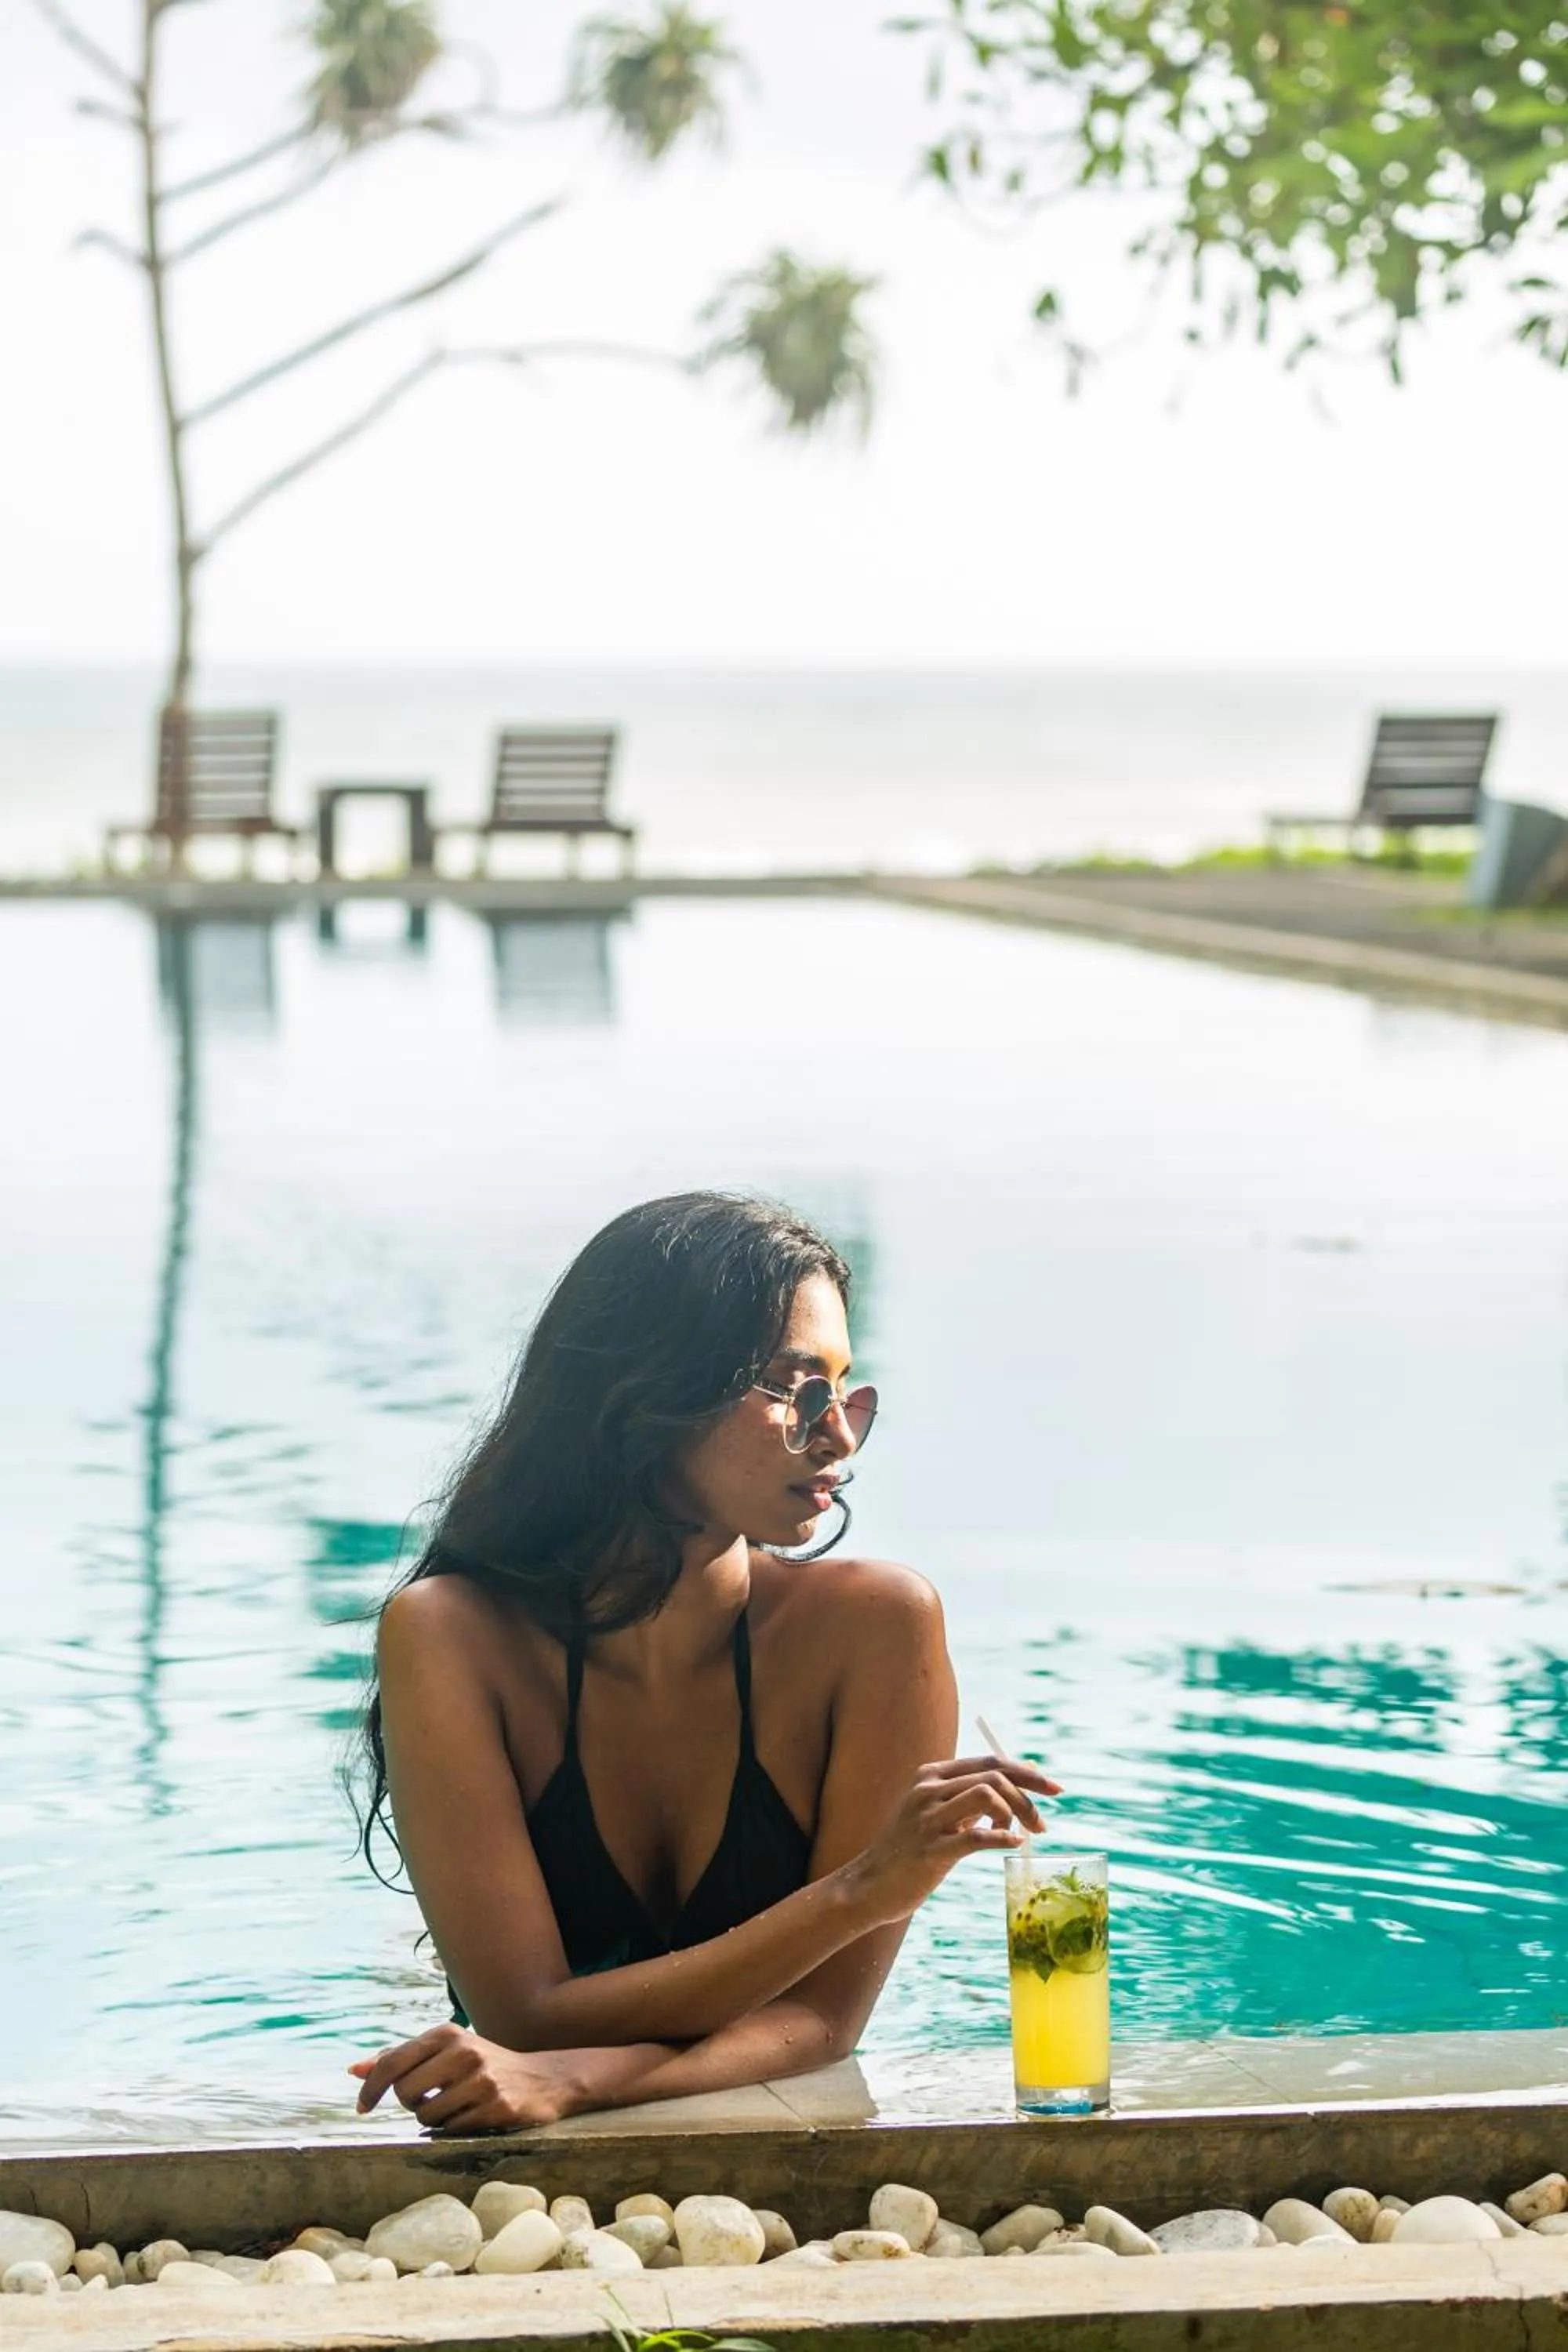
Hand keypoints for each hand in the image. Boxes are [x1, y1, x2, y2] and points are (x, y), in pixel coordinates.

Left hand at [348, 2023, 591, 2133]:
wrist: (543, 2079)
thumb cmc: (482, 2065)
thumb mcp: (444, 2051)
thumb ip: (400, 2059)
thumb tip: (354, 2070)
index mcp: (447, 2033)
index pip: (392, 2062)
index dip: (370, 2089)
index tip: (362, 2108)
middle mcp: (463, 2051)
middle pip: (405, 2092)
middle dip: (410, 2103)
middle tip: (428, 2099)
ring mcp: (482, 2079)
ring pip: (427, 2115)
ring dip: (433, 2118)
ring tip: (455, 2106)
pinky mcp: (496, 2107)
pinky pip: (452, 2130)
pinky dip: (454, 2128)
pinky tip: (472, 2115)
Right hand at [845, 1752, 1061, 1925]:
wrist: (869, 1885)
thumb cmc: (910, 1851)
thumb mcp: (936, 1815)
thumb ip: (968, 1799)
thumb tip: (1016, 1786)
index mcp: (931, 1775)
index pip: (989, 1761)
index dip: (1027, 1772)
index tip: (1054, 1789)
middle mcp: (928, 1789)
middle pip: (994, 1776)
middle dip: (1028, 1796)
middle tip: (1042, 1825)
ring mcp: (927, 1818)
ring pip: (988, 1795)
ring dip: (1015, 1815)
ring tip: (1018, 1836)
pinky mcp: (930, 1849)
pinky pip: (977, 1836)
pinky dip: (1003, 1838)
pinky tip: (1013, 1844)